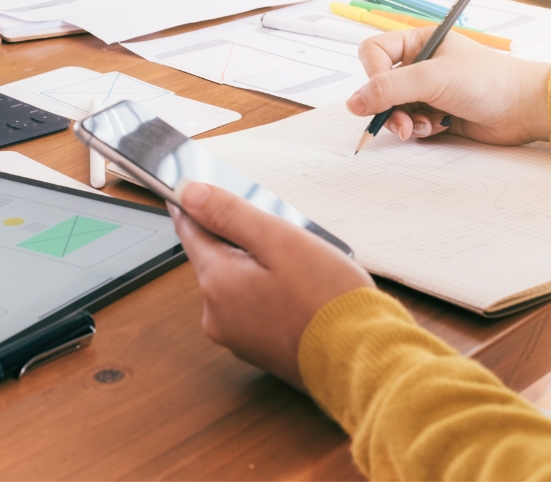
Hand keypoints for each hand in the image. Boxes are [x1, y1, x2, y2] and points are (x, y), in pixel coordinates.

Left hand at [169, 180, 373, 389]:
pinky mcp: (257, 349)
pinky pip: (250, 307)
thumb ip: (230, 214)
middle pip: (214, 258)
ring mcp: (235, 336)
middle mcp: (216, 314)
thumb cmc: (327, 300)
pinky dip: (265, 293)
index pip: (190, 232)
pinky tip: (297, 291)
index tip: (190, 191)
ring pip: (234, 283)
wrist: (362, 360)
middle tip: (275, 230)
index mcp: (217, 282)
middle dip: (238, 240)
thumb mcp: (279, 241)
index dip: (193, 207)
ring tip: (296, 264)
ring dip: (254, 267)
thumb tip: (189, 194)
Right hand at [346, 27, 550, 145]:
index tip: (382, 93)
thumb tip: (353, 102)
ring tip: (423, 125)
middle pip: (379, 86)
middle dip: (388, 106)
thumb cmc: (488, 81)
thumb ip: (389, 88)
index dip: (373, 75)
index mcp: (418, 42)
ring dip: (404, 121)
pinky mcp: (435, 113)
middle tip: (400, 121)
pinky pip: (409, 123)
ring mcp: (428, 90)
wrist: (525, 109)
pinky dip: (419, 129)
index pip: (373, 53)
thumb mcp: (432, 78)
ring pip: (393, 109)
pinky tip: (437, 127)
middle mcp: (420, 64)